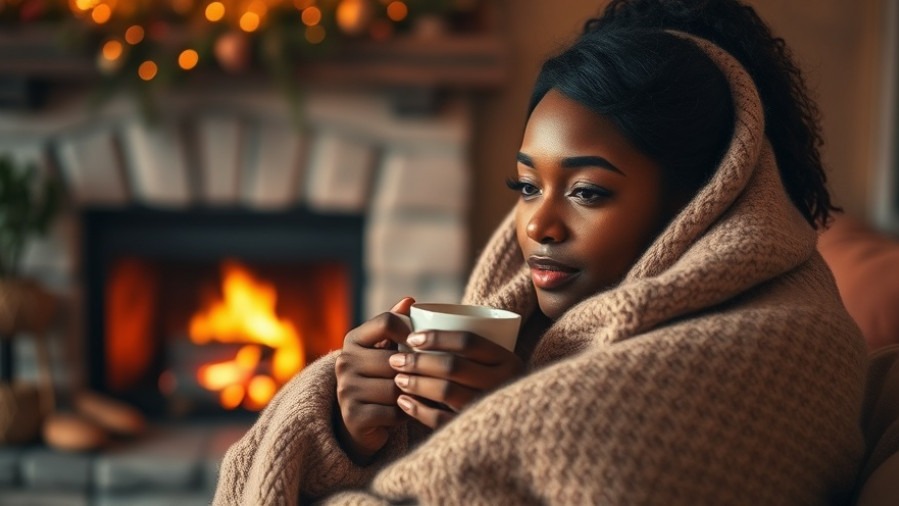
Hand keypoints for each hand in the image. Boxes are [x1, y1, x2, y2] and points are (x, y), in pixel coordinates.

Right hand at [335, 297, 413, 462]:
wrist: (360, 421)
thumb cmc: (380, 378)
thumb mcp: (386, 350)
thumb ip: (396, 325)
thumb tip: (410, 300)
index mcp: (353, 339)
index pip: (386, 322)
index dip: (410, 331)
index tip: (423, 345)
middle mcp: (344, 362)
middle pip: (395, 360)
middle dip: (413, 372)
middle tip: (426, 379)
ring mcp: (345, 389)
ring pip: (396, 387)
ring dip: (410, 395)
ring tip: (414, 396)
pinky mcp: (352, 416)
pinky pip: (392, 411)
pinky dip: (404, 414)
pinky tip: (404, 413)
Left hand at [388, 330, 522, 428]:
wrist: (514, 424)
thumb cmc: (490, 381)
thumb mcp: (490, 360)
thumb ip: (461, 341)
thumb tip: (409, 307)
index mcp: (508, 360)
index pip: (468, 341)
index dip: (437, 337)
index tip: (411, 338)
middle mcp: (504, 383)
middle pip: (454, 366)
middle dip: (419, 362)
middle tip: (396, 360)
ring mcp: (490, 407)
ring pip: (447, 392)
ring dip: (417, 384)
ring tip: (398, 379)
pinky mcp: (476, 430)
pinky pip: (443, 421)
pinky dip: (419, 411)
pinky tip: (403, 402)